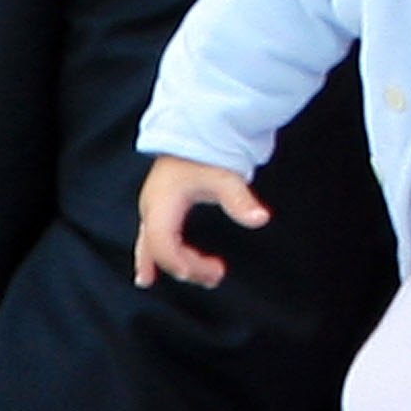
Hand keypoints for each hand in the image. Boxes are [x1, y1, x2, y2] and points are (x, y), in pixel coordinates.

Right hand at [133, 154, 268, 287]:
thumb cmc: (204, 153)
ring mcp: (151, 209)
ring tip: (209, 278)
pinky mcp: (157, 209)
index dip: (179, 261)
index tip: (205, 272)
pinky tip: (161, 273)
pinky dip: (159, 258)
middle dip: (185, 267)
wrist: (192, 132)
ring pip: (153, 248)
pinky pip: (152, 241)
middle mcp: (151, 208)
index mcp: (162, 202)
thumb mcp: (225, 177)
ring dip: (179, 264)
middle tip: (216, 276)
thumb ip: (240, 201)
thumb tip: (259, 218)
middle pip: (159, 250)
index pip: (163, 242)